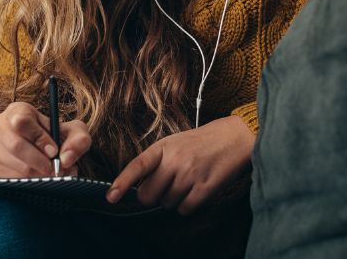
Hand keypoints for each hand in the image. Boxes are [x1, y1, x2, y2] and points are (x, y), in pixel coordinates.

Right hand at [0, 101, 91, 177]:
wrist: (47, 150)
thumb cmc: (58, 137)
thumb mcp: (74, 132)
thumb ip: (78, 140)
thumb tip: (66, 158)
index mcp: (17, 111)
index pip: (21, 122)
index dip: (39, 138)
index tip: (53, 150)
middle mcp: (0, 128)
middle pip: (16, 146)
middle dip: (40, 160)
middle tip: (54, 168)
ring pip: (15, 166)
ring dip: (39, 174)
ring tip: (52, 172)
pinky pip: (13, 180)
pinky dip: (32, 183)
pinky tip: (42, 177)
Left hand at [106, 115, 253, 214]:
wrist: (235, 137)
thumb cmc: (201, 142)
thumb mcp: (175, 142)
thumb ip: (156, 161)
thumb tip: (139, 187)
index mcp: (163, 147)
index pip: (137, 166)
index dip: (121, 183)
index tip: (111, 197)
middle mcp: (175, 160)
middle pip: (148, 195)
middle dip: (152, 196)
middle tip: (165, 186)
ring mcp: (190, 175)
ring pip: (166, 204)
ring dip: (172, 199)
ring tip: (186, 182)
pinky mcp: (205, 188)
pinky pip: (184, 209)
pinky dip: (186, 206)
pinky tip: (194, 192)